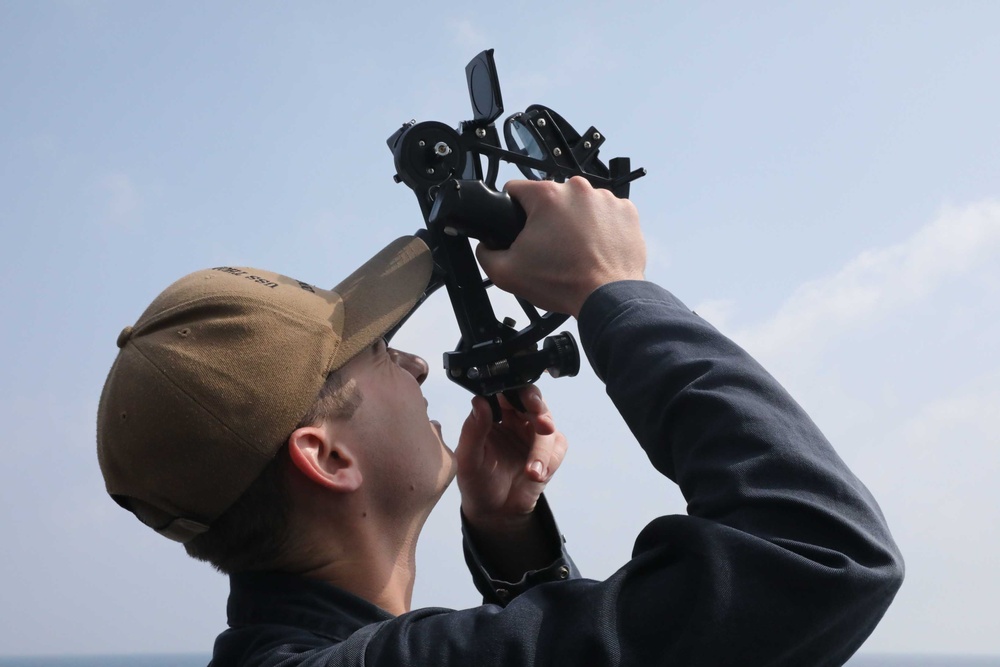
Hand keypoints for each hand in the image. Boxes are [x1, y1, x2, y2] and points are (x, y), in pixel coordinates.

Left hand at [456, 386, 566, 532]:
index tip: (519, 396)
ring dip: (542, 449)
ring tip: (532, 472)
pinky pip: (558, 447)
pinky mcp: (549, 452)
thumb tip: (480, 401)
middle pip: (533, 399)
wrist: (495, 512)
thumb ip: (473, 430)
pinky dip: (550, 460)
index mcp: (495, 413)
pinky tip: (537, 475)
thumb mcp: (468, 459)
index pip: (506, 390)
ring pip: (548, 425)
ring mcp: (534, 434)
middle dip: (539, 409)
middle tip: (542, 423)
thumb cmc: (476, 481)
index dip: (514, 388)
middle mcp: (516, 419)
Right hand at [476, 176, 645, 316]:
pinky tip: (595, 249)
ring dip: (575, 222)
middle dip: (547, 219)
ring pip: (579, 205)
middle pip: (551, 198)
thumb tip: (486, 245)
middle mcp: (578, 190)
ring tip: (575, 251)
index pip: (516, 189)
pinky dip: (600, 228)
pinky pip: (606, 214)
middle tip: (550, 249)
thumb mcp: (506, 273)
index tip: (519, 226)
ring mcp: (606, 199)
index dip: (512, 209)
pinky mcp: (627, 212)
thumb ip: (485, 253)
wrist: (607, 297)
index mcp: (547, 196)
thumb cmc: (564, 283)